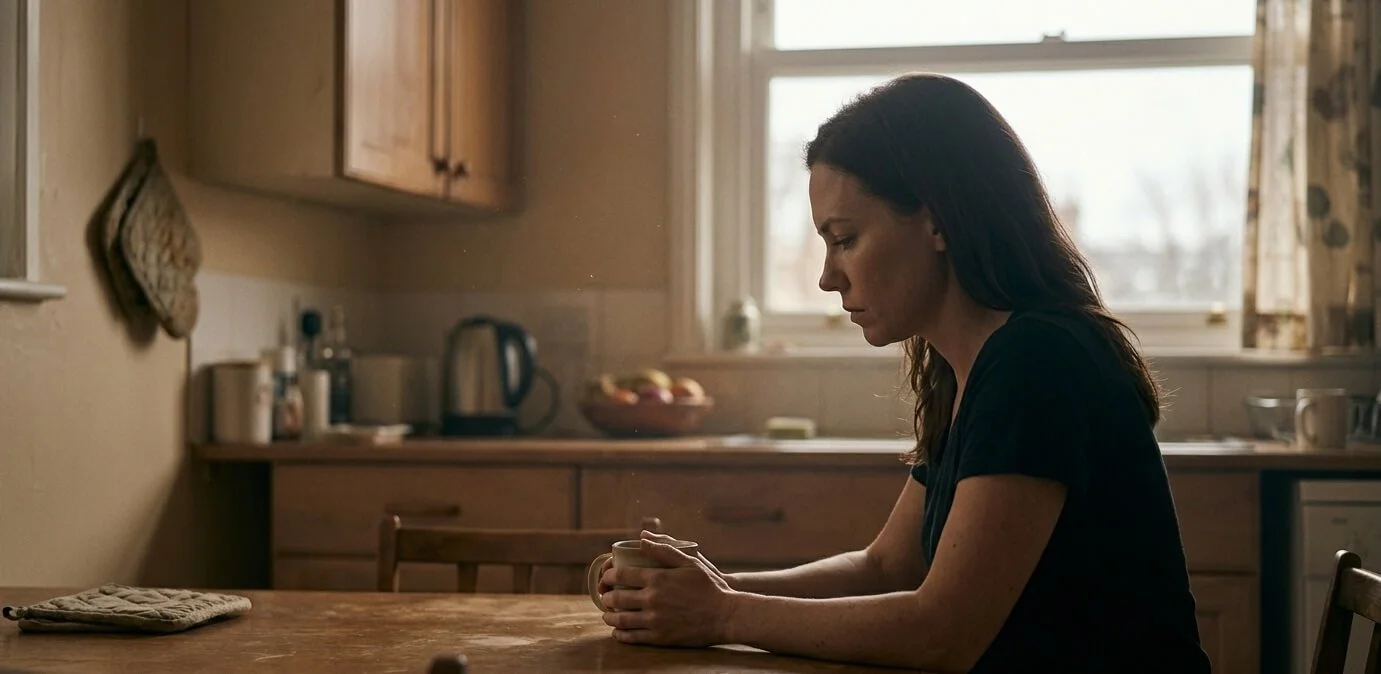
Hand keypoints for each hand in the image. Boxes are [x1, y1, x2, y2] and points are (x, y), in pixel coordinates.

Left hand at [599, 537, 739, 646]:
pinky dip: (620, 634)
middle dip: (606, 597)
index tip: (606, 578)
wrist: (725, 615)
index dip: (608, 576)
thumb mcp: (689, 562)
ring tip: (608, 614)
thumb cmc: (709, 586)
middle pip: (617, 598)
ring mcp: (655, 620)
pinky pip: (632, 637)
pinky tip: (618, 631)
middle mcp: (652, 599)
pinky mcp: (659, 637)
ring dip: (609, 616)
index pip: (621, 575)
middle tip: (605, 596)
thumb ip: (664, 550)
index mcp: (657, 578)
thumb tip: (642, 537)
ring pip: (621, 619)